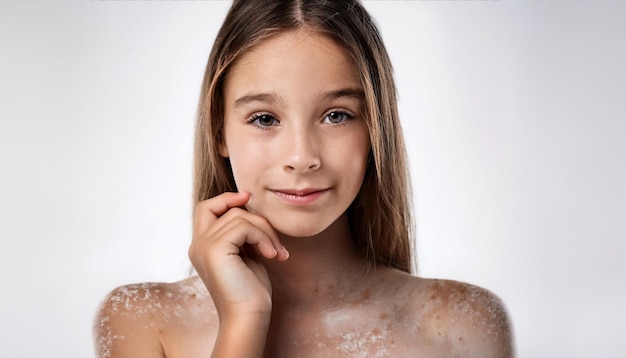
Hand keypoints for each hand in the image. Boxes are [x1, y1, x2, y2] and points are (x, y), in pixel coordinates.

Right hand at [189, 192, 288, 322]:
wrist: (248, 316)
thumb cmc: (250, 290)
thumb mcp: (246, 253)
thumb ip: (242, 232)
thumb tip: (248, 203)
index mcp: (202, 247)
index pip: (206, 208)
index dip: (226, 199)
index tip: (248, 199)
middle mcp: (197, 245)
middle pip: (222, 207)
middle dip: (253, 216)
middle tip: (273, 237)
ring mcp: (203, 246)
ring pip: (239, 216)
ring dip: (265, 231)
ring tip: (277, 252)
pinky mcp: (214, 250)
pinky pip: (244, 227)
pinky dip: (263, 238)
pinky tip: (272, 255)